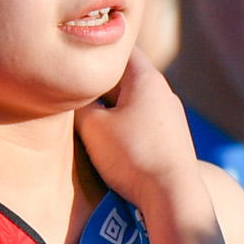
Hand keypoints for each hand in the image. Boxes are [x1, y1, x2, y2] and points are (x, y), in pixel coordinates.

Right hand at [75, 49, 201, 207]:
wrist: (173, 195)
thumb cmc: (132, 156)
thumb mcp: (93, 127)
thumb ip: (78, 104)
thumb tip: (70, 94)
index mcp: (146, 77)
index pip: (120, 48)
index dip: (96, 50)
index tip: (76, 57)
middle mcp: (164, 91)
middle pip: (126, 75)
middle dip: (101, 82)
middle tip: (75, 90)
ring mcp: (171, 115)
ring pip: (134, 99)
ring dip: (113, 105)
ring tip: (91, 118)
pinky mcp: (173, 137)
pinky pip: (144, 119)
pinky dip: (126, 122)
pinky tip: (113, 140)